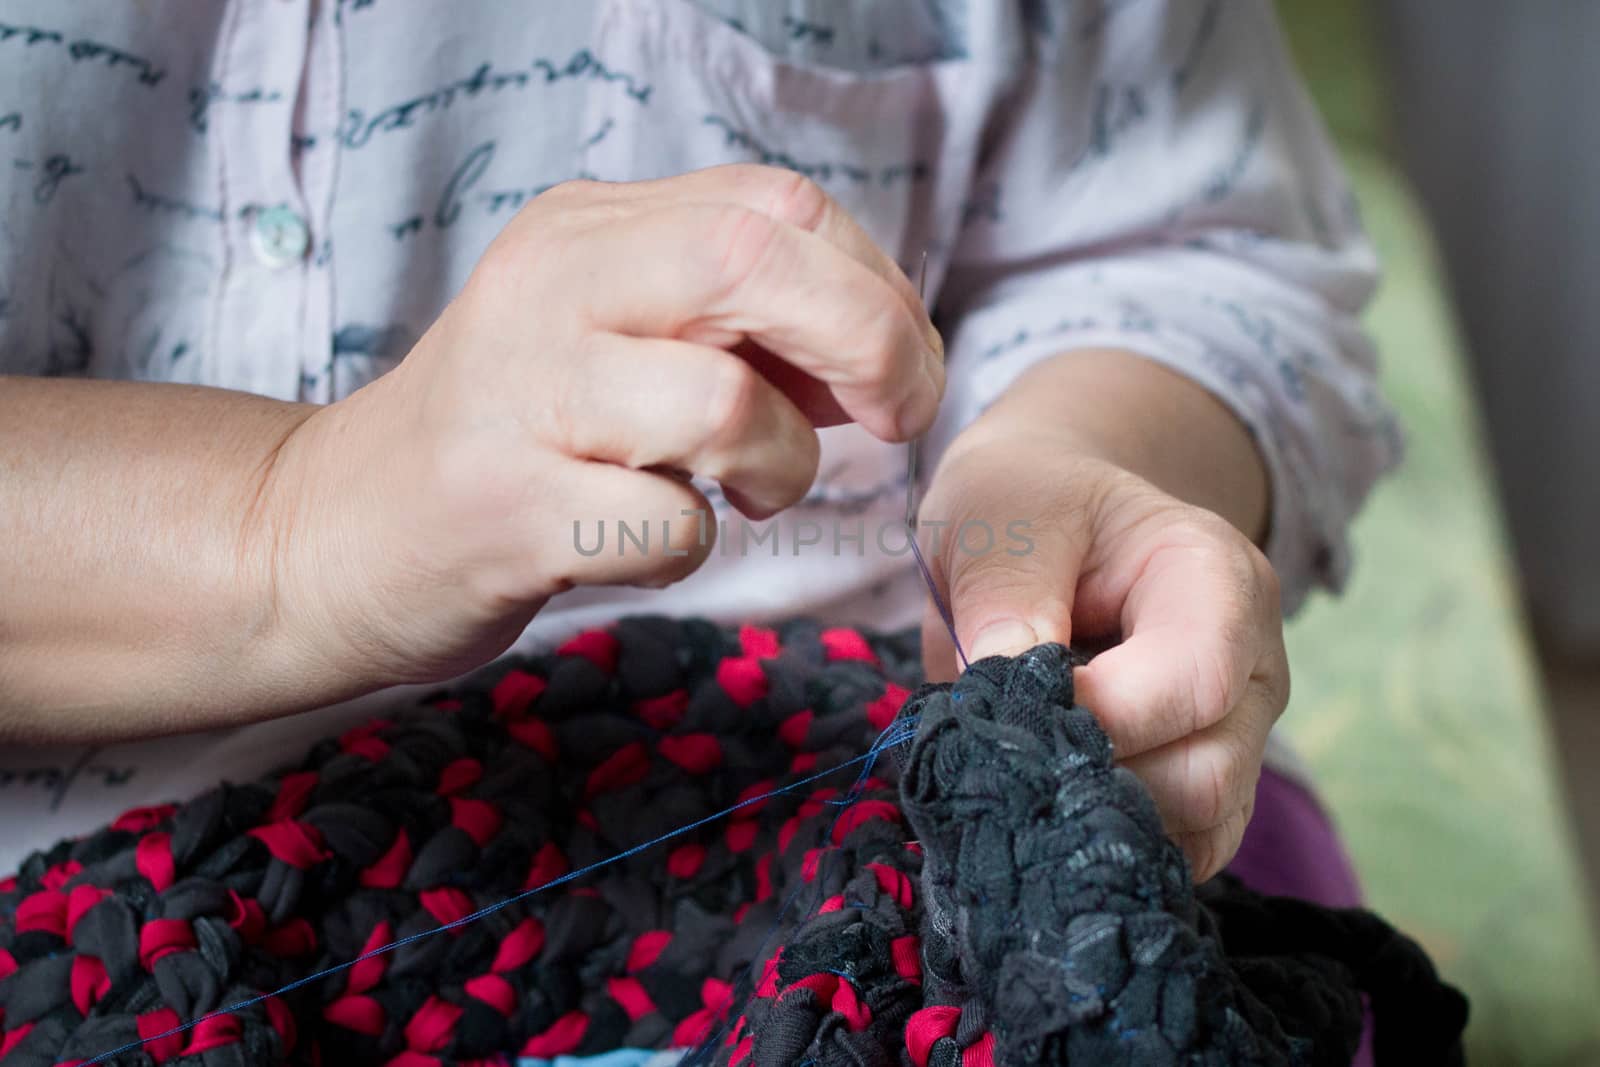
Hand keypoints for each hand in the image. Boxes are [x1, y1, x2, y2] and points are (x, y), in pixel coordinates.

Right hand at [261, 165, 943, 692]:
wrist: (337, 529)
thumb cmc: (514, 437)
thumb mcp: (616, 336)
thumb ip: (741, 325)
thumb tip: (885, 357)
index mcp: (589, 228)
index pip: (777, 204)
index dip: (873, 285)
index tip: (896, 366)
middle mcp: (549, 287)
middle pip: (753, 259)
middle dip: (870, 340)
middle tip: (893, 415)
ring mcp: (519, 396)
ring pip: (723, 404)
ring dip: (781, 468)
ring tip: (745, 494)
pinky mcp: (506, 509)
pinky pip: (670, 525)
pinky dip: (695, 546)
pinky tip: (650, 539)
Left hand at [918, 421, 1288, 882]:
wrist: (1050, 518)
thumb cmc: (1028, 505)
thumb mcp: (999, 515)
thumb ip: (1004, 594)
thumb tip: (1002, 696)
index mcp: (1218, 579)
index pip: (1194, 680)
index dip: (1096, 713)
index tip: (1007, 702)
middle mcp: (1253, 668)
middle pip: (1204, 777)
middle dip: (1089, 780)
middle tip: (1001, 751)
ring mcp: (1238, 736)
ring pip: (1195, 832)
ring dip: (1093, 822)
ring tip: (1018, 773)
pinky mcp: (1204, 787)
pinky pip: (1176, 852)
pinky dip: (1105, 847)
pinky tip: (1045, 809)